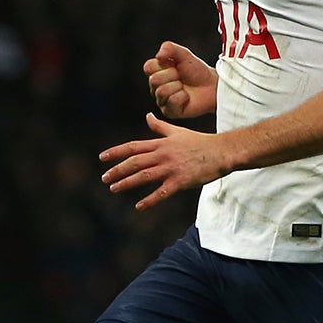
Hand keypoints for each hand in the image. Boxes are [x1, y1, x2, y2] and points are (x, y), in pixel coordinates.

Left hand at [100, 113, 231, 209]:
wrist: (221, 152)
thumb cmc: (200, 142)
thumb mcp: (177, 131)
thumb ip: (160, 126)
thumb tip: (147, 116)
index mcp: (161, 143)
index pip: (133, 147)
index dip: (116, 152)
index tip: (102, 158)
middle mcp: (162, 155)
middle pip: (134, 162)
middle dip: (117, 170)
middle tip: (104, 178)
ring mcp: (171, 168)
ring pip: (143, 176)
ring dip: (126, 183)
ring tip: (113, 189)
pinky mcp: (180, 181)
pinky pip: (161, 192)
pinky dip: (149, 200)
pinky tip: (139, 206)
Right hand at [144, 41, 218, 118]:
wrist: (211, 85)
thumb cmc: (197, 71)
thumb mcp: (184, 54)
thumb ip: (169, 48)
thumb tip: (158, 55)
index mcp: (156, 72)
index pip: (148, 67)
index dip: (163, 65)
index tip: (175, 65)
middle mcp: (156, 87)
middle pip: (154, 80)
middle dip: (172, 75)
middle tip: (181, 77)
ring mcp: (162, 100)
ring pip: (162, 91)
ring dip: (178, 86)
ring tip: (184, 87)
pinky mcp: (169, 112)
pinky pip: (172, 101)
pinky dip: (182, 97)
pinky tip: (186, 97)